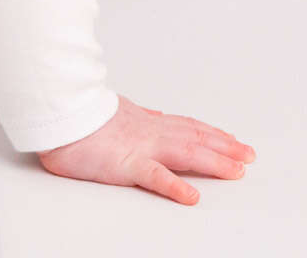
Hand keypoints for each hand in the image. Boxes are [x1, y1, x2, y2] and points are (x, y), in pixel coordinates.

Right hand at [37, 94, 254, 204]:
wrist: (57, 115)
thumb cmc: (78, 116)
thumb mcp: (114, 110)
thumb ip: (136, 116)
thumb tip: (153, 114)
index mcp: (145, 122)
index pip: (187, 126)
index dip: (212, 133)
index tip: (232, 139)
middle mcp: (150, 132)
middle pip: (196, 138)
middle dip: (226, 147)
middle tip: (249, 155)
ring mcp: (141, 147)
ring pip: (186, 153)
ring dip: (215, 162)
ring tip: (237, 171)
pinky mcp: (126, 164)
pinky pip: (155, 176)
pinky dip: (175, 186)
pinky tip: (192, 196)